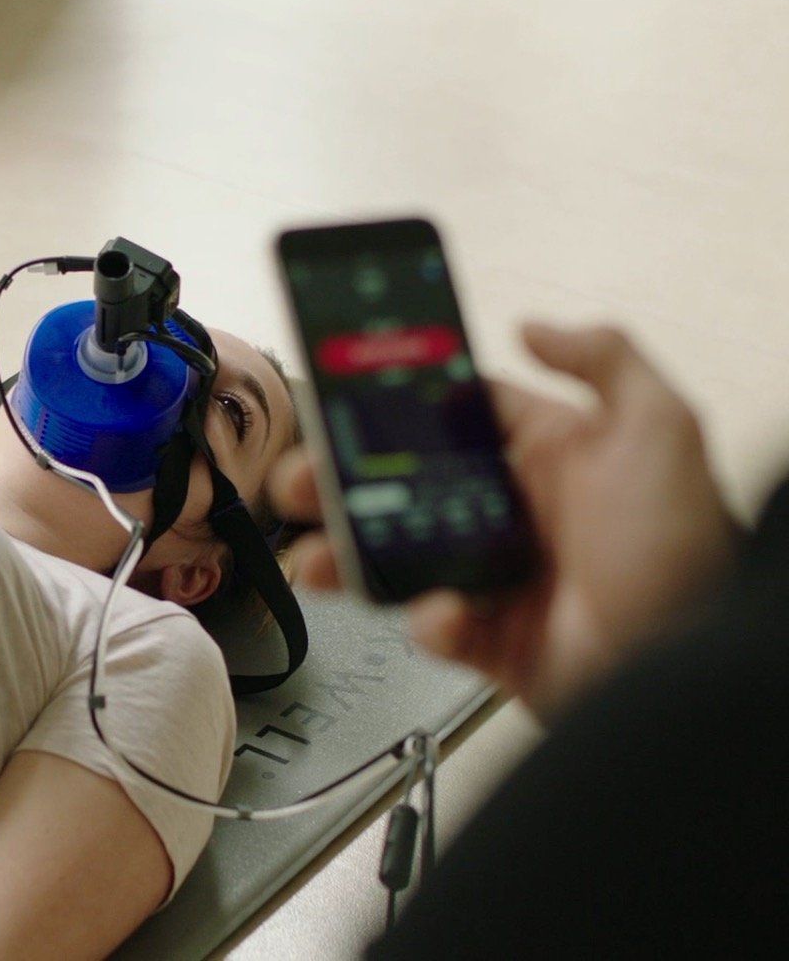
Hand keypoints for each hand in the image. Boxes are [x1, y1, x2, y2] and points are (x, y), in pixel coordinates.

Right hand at [268, 321, 742, 720]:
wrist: (687, 665)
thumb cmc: (683, 546)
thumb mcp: (660, 427)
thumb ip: (604, 356)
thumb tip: (532, 324)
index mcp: (544, 455)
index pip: (451, 417)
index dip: (394, 407)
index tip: (341, 399)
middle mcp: (512, 512)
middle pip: (403, 487)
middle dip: (342, 485)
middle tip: (302, 482)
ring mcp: (496, 576)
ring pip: (398, 557)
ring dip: (348, 555)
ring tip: (315, 558)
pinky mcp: (492, 639)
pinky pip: (436, 624)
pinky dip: (427, 620)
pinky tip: (442, 612)